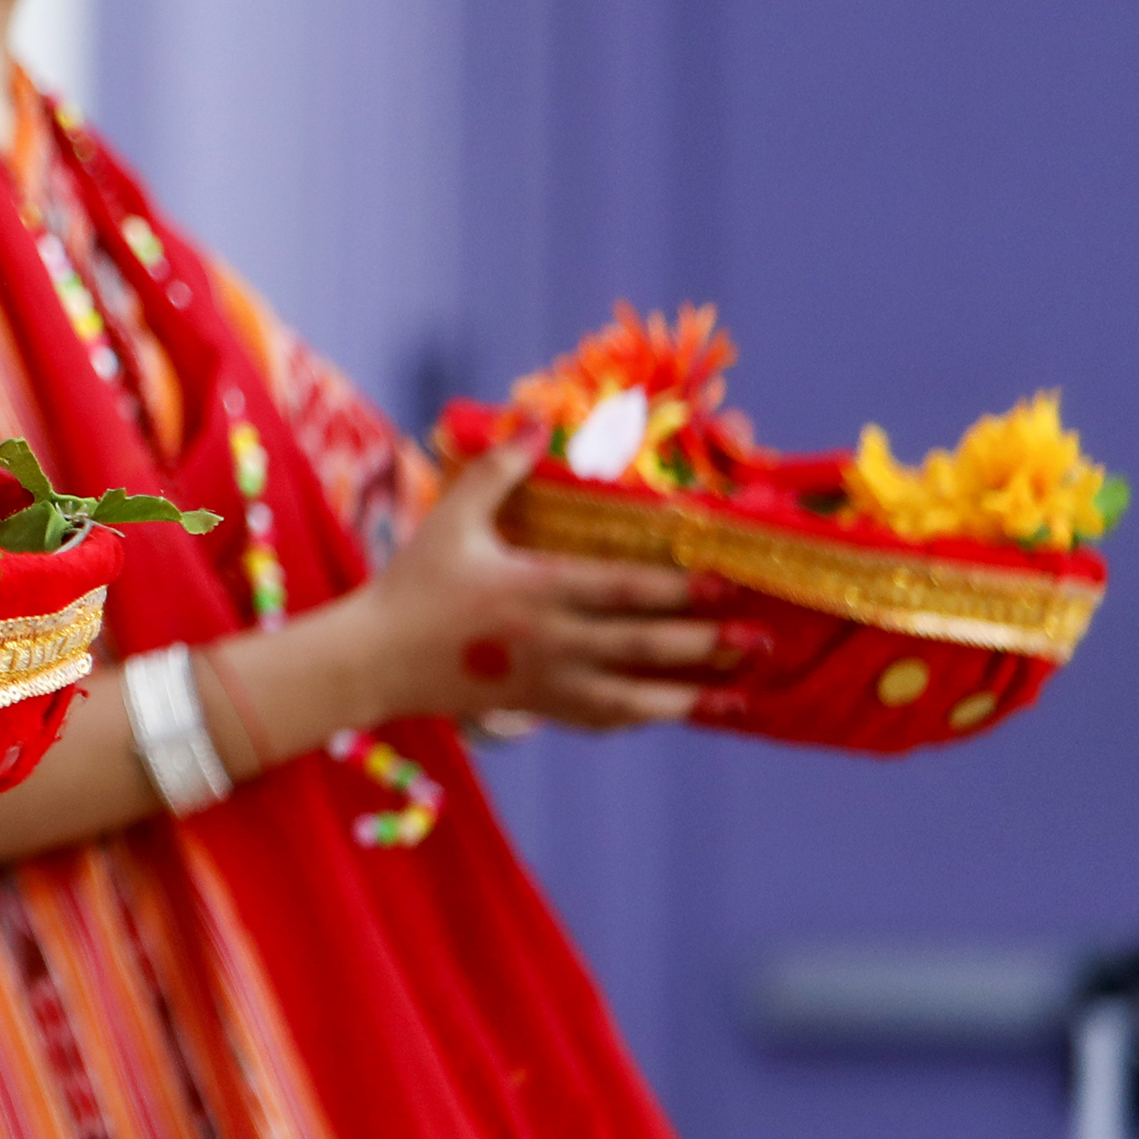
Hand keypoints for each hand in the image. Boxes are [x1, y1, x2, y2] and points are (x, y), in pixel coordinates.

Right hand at [339, 432, 738, 730]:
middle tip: (762, 640)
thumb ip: (498, 470)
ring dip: (692, 696)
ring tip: (741, 694)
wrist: (376, 658)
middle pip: (642, 646)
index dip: (678, 589)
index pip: (621, 591)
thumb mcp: (451, 518)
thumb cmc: (414, 582)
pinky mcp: (540, 707)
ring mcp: (547, 683)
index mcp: (533, 590)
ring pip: (634, 697)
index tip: (725, 584)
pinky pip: (604, 718)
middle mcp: (549, 641)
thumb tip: (538, 420)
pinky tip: (679, 711)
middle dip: (707, 644)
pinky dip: (646, 715)